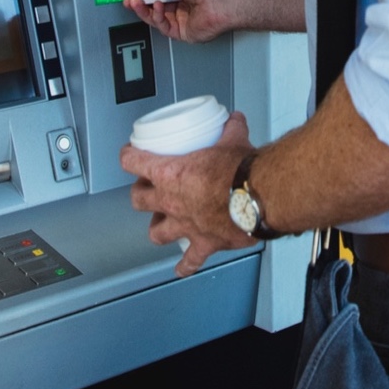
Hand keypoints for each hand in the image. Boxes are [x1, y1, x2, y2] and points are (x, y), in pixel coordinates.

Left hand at [119, 111, 254, 275]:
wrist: (260, 197)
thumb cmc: (241, 170)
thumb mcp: (233, 139)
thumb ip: (231, 128)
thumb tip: (234, 120)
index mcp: (170, 173)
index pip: (134, 163)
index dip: (128, 157)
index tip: (129, 154)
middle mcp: (171, 201)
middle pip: (139, 200)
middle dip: (141, 194)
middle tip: (148, 188)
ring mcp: (185, 225)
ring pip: (157, 232)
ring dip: (157, 228)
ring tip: (162, 224)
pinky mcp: (204, 243)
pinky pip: (190, 260)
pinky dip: (185, 265)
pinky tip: (182, 268)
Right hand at [124, 0, 232, 42]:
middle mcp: (183, 5)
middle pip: (155, 8)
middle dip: (141, 5)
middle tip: (130, 1)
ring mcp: (184, 19)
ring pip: (158, 19)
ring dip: (145, 11)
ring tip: (138, 3)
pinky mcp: (185, 33)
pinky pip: (165, 28)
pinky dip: (158, 18)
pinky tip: (156, 8)